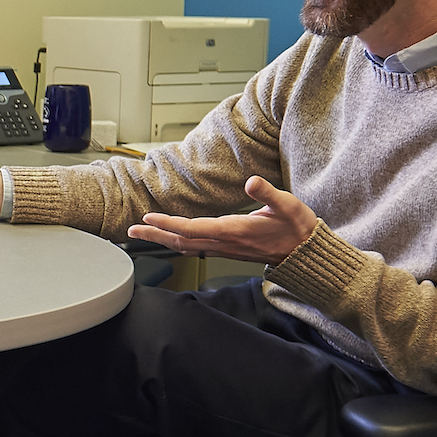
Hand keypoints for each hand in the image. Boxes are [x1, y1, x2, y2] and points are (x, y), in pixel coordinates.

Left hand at [125, 175, 317, 264]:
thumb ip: (268, 193)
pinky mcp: (227, 249)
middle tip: (130, 231)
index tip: (148, 219)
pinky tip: (168, 239)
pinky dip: (177, 242)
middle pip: (181, 241)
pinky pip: (195, 248)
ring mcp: (225, 248)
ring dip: (161, 240)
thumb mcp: (288, 206)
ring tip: (141, 234)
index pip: (193, 229)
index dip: (168, 224)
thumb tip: (251, 182)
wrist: (305, 254)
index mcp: (234, 231)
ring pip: (186, 246)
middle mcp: (225, 242)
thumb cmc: (297, 228)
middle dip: (154, 236)